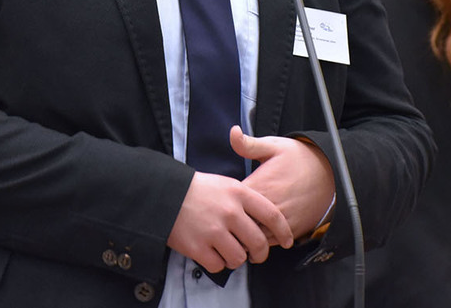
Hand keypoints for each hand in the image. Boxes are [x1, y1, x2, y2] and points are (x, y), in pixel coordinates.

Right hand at [166, 169, 291, 272]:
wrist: (162, 194)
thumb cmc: (195, 189)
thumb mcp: (225, 184)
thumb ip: (245, 200)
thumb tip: (264, 222)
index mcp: (238, 193)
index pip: (272, 215)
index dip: (284, 232)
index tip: (288, 241)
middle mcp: (229, 212)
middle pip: (258, 243)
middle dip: (260, 253)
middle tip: (255, 255)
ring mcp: (214, 231)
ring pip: (240, 258)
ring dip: (236, 259)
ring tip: (227, 251)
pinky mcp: (198, 247)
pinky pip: (219, 266)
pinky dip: (217, 263)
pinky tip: (211, 252)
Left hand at [232, 126, 334, 239]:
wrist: (332, 173)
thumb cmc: (300, 158)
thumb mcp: (273, 146)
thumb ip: (248, 144)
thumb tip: (232, 132)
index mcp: (261, 185)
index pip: (231, 202)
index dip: (223, 202)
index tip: (220, 198)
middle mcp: (270, 206)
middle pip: (240, 222)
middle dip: (231, 220)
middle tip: (224, 215)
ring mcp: (282, 221)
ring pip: (255, 236)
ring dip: (246, 232)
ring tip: (239, 224)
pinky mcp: (293, 230)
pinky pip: (271, 241)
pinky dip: (261, 239)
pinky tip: (256, 228)